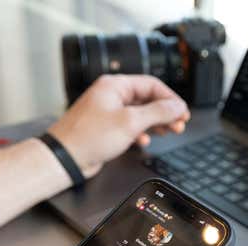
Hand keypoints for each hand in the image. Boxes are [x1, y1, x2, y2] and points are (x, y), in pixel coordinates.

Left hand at [48, 75, 189, 176]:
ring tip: (168, 132)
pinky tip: (144, 141)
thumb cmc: (88, 138)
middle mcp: (111, 96)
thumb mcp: (130, 122)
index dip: (170, 98)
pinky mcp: (106, 128)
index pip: (151, 85)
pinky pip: (130, 126)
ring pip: (140, 114)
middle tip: (179, 124)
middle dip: (165, 112)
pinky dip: (141, 133)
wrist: (65, 159)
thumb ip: (157, 112)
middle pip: (147, 99)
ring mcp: (108, 112)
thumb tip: (177, 106)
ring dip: (156, 123)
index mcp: (115, 86)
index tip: (182, 112)